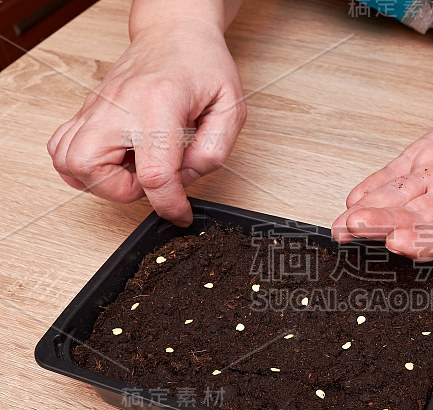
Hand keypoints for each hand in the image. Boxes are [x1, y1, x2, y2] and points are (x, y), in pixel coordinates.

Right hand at [47, 20, 246, 225]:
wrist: (174, 33)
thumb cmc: (202, 65)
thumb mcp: (230, 107)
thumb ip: (215, 149)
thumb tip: (187, 177)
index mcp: (160, 103)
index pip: (154, 173)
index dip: (169, 205)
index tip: (180, 213)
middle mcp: (119, 104)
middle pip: (88, 167)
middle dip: (121, 191)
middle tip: (150, 180)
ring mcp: (97, 107)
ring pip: (66, 161)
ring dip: (98, 180)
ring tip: (131, 168)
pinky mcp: (87, 111)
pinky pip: (62, 148)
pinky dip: (83, 165)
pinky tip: (116, 159)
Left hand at [331, 121, 432, 259]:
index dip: (428, 240)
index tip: (404, 245)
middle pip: (416, 221)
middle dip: (387, 226)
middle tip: (359, 230)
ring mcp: (431, 187)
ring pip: (397, 203)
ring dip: (370, 214)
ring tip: (343, 226)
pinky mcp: (417, 166)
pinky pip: (391, 179)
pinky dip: (372, 188)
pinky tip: (352, 199)